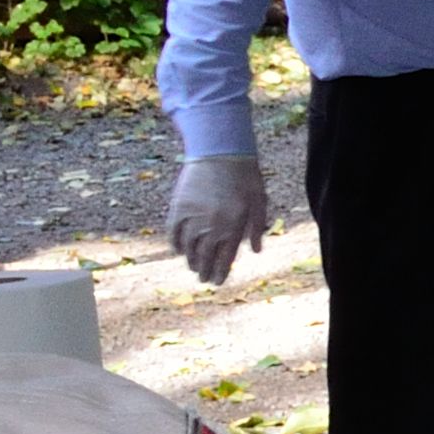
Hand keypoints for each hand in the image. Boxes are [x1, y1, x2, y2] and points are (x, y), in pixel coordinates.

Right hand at [168, 156, 268, 286]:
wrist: (221, 152)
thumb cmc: (246, 176)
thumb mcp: (259, 202)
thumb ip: (257, 228)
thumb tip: (256, 251)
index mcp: (234, 227)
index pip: (225, 258)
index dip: (221, 272)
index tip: (218, 282)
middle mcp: (212, 226)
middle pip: (206, 256)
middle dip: (205, 271)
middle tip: (204, 280)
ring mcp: (194, 217)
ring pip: (189, 247)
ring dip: (191, 260)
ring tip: (194, 268)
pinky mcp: (179, 207)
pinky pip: (174, 231)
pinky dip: (175, 243)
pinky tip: (178, 251)